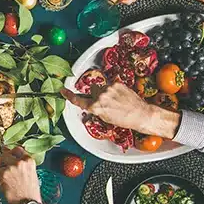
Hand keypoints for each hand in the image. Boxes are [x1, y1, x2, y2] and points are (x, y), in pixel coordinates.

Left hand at [0, 146, 41, 203]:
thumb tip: (10, 153)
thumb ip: (22, 163)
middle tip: (5, 170)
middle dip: (3, 161)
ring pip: (0, 165)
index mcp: (29, 160)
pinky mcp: (3, 175)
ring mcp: (11, 167)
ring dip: (1, 172)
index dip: (11, 153)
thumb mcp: (31, 173)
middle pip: (5, 154)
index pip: (17, 149)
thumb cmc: (30, 191)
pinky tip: (6, 186)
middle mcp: (20, 162)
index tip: (9, 157)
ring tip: (9, 181)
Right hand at [61, 83, 179, 138]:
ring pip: (102, 87)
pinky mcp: (116, 83)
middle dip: (97, 95)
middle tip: (107, 102)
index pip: (79, 101)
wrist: (140, 114)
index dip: (70, 96)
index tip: (63, 91)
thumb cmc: (124, 120)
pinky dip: (114, 89)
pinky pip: (110, 85)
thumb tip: (94, 104)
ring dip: (106, 92)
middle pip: (92, 91)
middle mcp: (100, 97)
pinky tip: (121, 96)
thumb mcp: (106, 118)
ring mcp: (108, 89)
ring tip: (116, 100)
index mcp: (96, 107)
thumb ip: (97, 109)